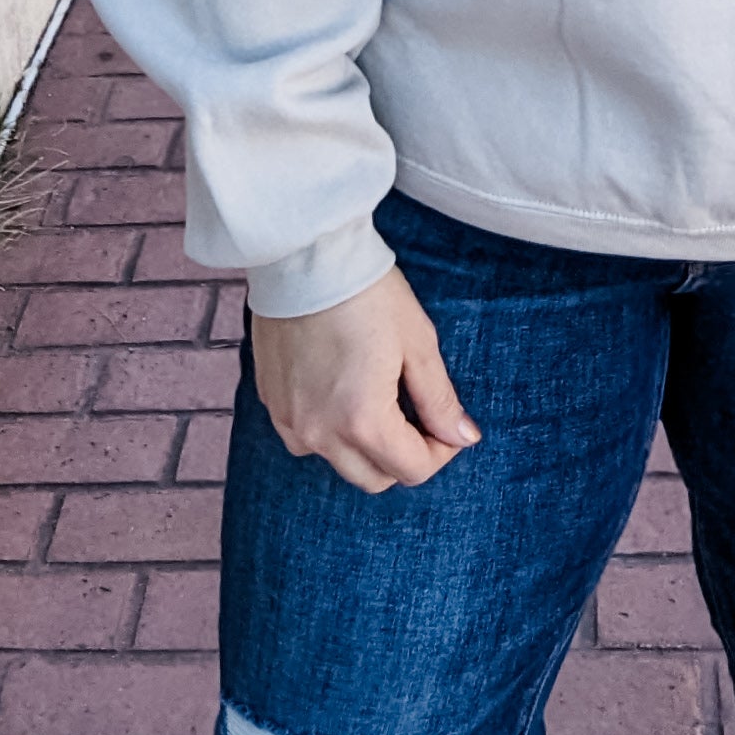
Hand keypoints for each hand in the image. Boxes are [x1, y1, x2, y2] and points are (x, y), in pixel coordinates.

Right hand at [251, 266, 480, 493]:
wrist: (306, 257)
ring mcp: (290, 421)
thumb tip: (463, 437)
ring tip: (379, 399)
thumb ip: (439, 400)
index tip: (447, 422)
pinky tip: (343, 390)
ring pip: (339, 462)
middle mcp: (320, 434)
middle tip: (417, 414)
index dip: (441, 451)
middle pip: (375, 478)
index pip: (412, 470)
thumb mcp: (417, 343)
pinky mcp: (271, 403)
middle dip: (404, 457)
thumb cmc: (368, 294)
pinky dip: (331, 430)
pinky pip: (307, 439)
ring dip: (365, 448)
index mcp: (362, 422)